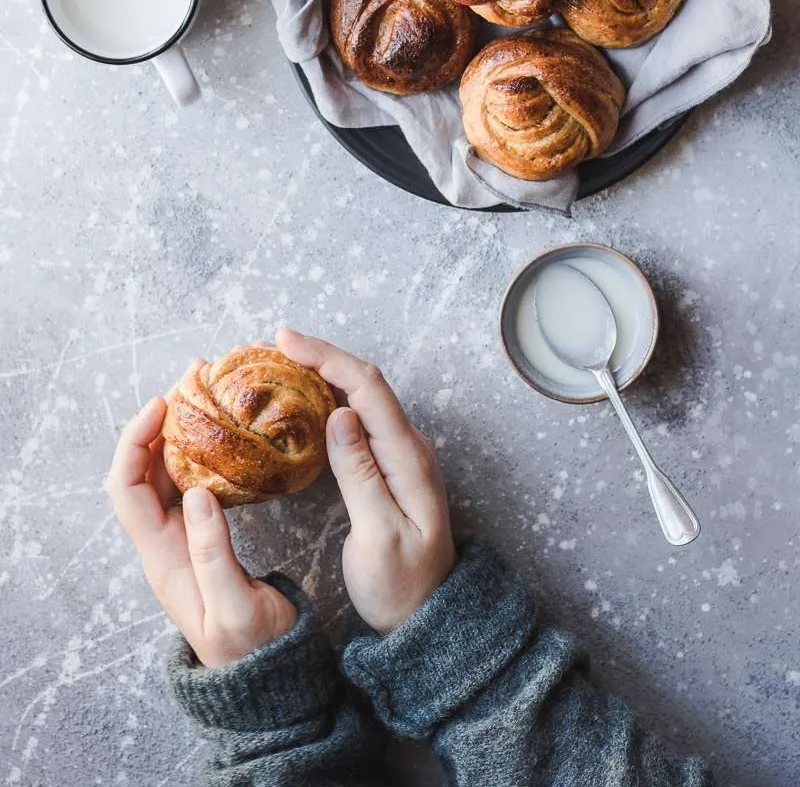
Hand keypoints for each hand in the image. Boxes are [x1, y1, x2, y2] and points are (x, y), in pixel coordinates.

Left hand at [105, 378, 296, 667]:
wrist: (265, 676)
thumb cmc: (253, 647)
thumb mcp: (237, 607)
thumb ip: (214, 553)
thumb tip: (198, 494)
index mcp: (163, 558)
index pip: (126, 489)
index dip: (135, 443)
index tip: (164, 405)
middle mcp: (162, 543)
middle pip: (139, 473)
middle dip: (155, 424)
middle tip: (188, 383)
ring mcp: (180, 539)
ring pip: (163, 474)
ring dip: (175, 433)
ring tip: (202, 396)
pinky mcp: (201, 537)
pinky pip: (188, 483)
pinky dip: (198, 451)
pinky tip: (220, 434)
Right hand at [276, 328, 455, 632]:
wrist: (425, 615)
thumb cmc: (401, 584)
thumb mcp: (378, 536)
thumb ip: (360, 474)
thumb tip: (340, 414)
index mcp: (407, 457)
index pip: (368, 387)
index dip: (327, 357)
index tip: (285, 341)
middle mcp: (408, 445)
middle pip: (363, 382)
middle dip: (319, 357)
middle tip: (270, 347)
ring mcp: (399, 452)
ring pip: (359, 396)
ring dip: (321, 373)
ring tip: (277, 363)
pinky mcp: (387, 464)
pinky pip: (357, 416)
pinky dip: (326, 399)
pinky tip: (301, 399)